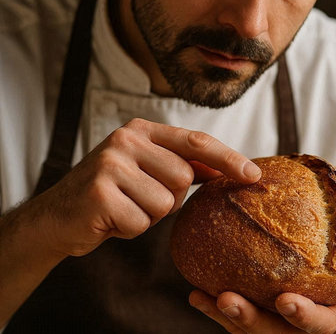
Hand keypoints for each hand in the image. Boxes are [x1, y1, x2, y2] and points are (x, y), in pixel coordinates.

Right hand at [32, 118, 260, 258]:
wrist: (58, 214)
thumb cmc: (112, 191)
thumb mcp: (147, 168)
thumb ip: (183, 164)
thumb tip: (229, 168)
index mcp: (142, 129)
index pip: (195, 142)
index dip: (228, 158)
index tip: (253, 175)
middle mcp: (126, 139)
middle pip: (184, 177)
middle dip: (169, 197)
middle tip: (139, 196)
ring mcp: (111, 163)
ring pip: (165, 203)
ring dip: (149, 215)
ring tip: (124, 207)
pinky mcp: (99, 192)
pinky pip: (141, 223)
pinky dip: (130, 229)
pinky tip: (110, 219)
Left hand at [189, 214, 335, 332]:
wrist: (328, 282)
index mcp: (330, 311)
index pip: (319, 324)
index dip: (304, 316)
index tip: (287, 300)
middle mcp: (298, 322)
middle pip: (274, 332)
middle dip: (251, 321)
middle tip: (229, 299)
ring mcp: (274, 320)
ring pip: (249, 326)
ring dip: (226, 314)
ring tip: (206, 295)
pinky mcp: (255, 310)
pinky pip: (232, 313)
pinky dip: (213, 305)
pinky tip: (195, 290)